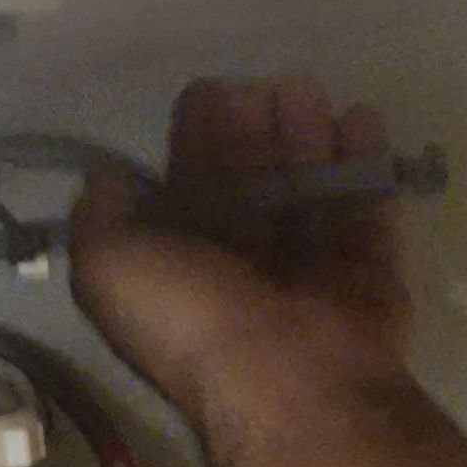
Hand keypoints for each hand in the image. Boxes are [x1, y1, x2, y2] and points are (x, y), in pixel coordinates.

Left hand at [69, 76, 413, 419]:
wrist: (287, 379)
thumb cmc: (190, 319)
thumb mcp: (107, 269)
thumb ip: (98, 220)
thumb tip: (105, 180)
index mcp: (181, 273)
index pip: (189, 195)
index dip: (196, 143)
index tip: (212, 94)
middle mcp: (242, 276)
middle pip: (252, 190)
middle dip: (256, 135)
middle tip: (266, 86)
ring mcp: (308, 278)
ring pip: (309, 196)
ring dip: (308, 140)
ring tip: (308, 91)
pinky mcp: (368, 279)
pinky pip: (366, 213)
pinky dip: (364, 165)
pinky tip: (359, 118)